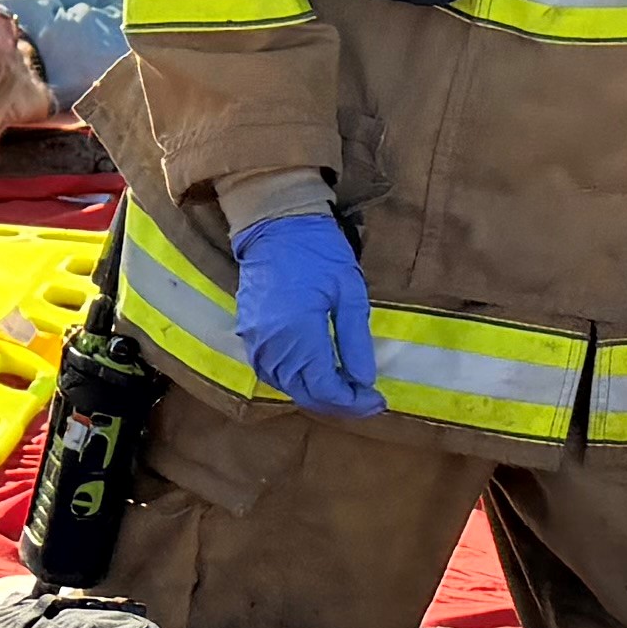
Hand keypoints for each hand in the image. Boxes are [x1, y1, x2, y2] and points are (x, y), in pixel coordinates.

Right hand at [229, 212, 383, 414]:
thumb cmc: (318, 252)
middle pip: (304, 394)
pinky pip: (271, 372)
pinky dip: (296, 381)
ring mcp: (255, 342)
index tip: (377, 400)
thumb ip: (356, 342)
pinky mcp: (248, 334)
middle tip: (366, 400)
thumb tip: (364, 381)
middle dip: (338, 403)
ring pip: (286, 387)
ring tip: (345, 389)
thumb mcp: (350, 293)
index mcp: (299, 335)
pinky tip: (316, 375)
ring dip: (316, 394)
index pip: (325, 389)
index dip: (353, 403)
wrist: (274, 224)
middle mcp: (272, 346)